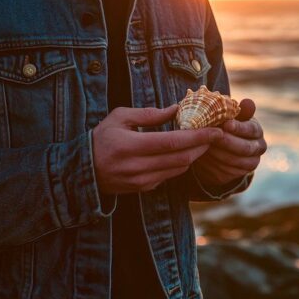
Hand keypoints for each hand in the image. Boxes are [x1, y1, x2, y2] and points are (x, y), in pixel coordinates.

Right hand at [92, 105, 222, 193]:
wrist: (82, 171)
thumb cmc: (101, 138)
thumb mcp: (120, 118)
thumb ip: (148, 114)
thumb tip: (176, 109)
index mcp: (131, 146)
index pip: (173, 142)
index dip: (198, 137)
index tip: (216, 130)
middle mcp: (137, 167)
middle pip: (181, 158)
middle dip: (202, 147)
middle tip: (215, 135)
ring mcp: (141, 181)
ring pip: (178, 169)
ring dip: (194, 156)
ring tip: (203, 142)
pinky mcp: (143, 189)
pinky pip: (170, 176)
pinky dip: (181, 164)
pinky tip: (185, 153)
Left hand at [193, 99, 266, 186]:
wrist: (221, 148)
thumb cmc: (225, 126)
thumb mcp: (231, 117)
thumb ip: (239, 110)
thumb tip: (248, 102)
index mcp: (257, 131)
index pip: (251, 129)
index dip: (239, 128)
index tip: (226, 124)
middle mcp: (258, 148)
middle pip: (245, 148)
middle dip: (227, 142)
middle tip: (212, 137)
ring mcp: (250, 163)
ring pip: (235, 161)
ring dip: (218, 153)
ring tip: (204, 146)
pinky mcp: (238, 175)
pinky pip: (227, 171)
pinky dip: (213, 164)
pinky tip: (203, 157)